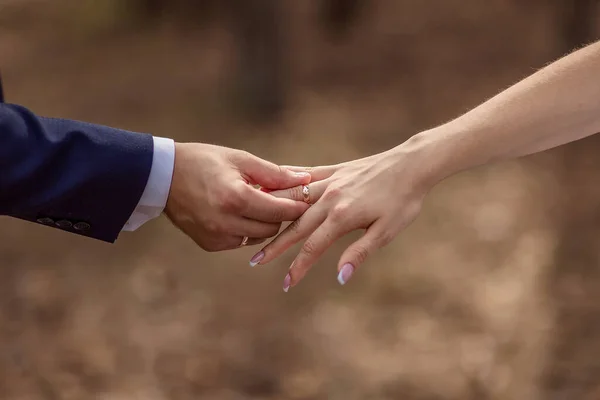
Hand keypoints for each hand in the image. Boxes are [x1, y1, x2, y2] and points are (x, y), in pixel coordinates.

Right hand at [165, 143, 310, 250]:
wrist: (162, 177)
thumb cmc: (203, 161)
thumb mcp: (240, 159)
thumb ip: (274, 173)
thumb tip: (305, 179)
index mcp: (235, 198)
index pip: (280, 210)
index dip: (298, 205)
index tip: (308, 198)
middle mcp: (226, 222)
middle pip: (272, 227)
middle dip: (280, 213)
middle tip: (279, 197)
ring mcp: (217, 237)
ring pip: (258, 237)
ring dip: (263, 222)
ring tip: (256, 202)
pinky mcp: (210, 245)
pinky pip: (241, 241)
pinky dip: (246, 229)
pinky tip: (238, 212)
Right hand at [248, 145, 432, 290]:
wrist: (412, 163)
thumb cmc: (404, 201)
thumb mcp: (386, 231)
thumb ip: (360, 253)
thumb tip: (340, 278)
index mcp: (342, 216)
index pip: (312, 247)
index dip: (298, 267)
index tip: (286, 284)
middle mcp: (329, 198)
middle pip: (295, 226)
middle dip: (275, 246)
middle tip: (256, 262)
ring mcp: (330, 181)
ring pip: (294, 201)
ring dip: (275, 216)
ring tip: (257, 227)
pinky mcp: (335, 170)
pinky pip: (305, 177)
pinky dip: (288, 186)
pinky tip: (274, 188)